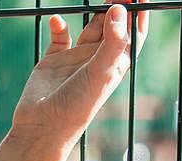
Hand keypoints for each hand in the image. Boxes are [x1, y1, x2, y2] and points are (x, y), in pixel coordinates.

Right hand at [9, 9, 146, 151]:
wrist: (42, 127)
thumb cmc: (76, 107)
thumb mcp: (100, 74)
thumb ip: (112, 41)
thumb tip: (119, 8)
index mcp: (114, 66)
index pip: (133, 35)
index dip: (139, 14)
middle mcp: (98, 60)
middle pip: (113, 24)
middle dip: (117, 4)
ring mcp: (76, 58)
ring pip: (91, 25)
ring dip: (94, 9)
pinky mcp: (54, 59)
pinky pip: (60, 36)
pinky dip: (59, 25)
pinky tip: (58, 20)